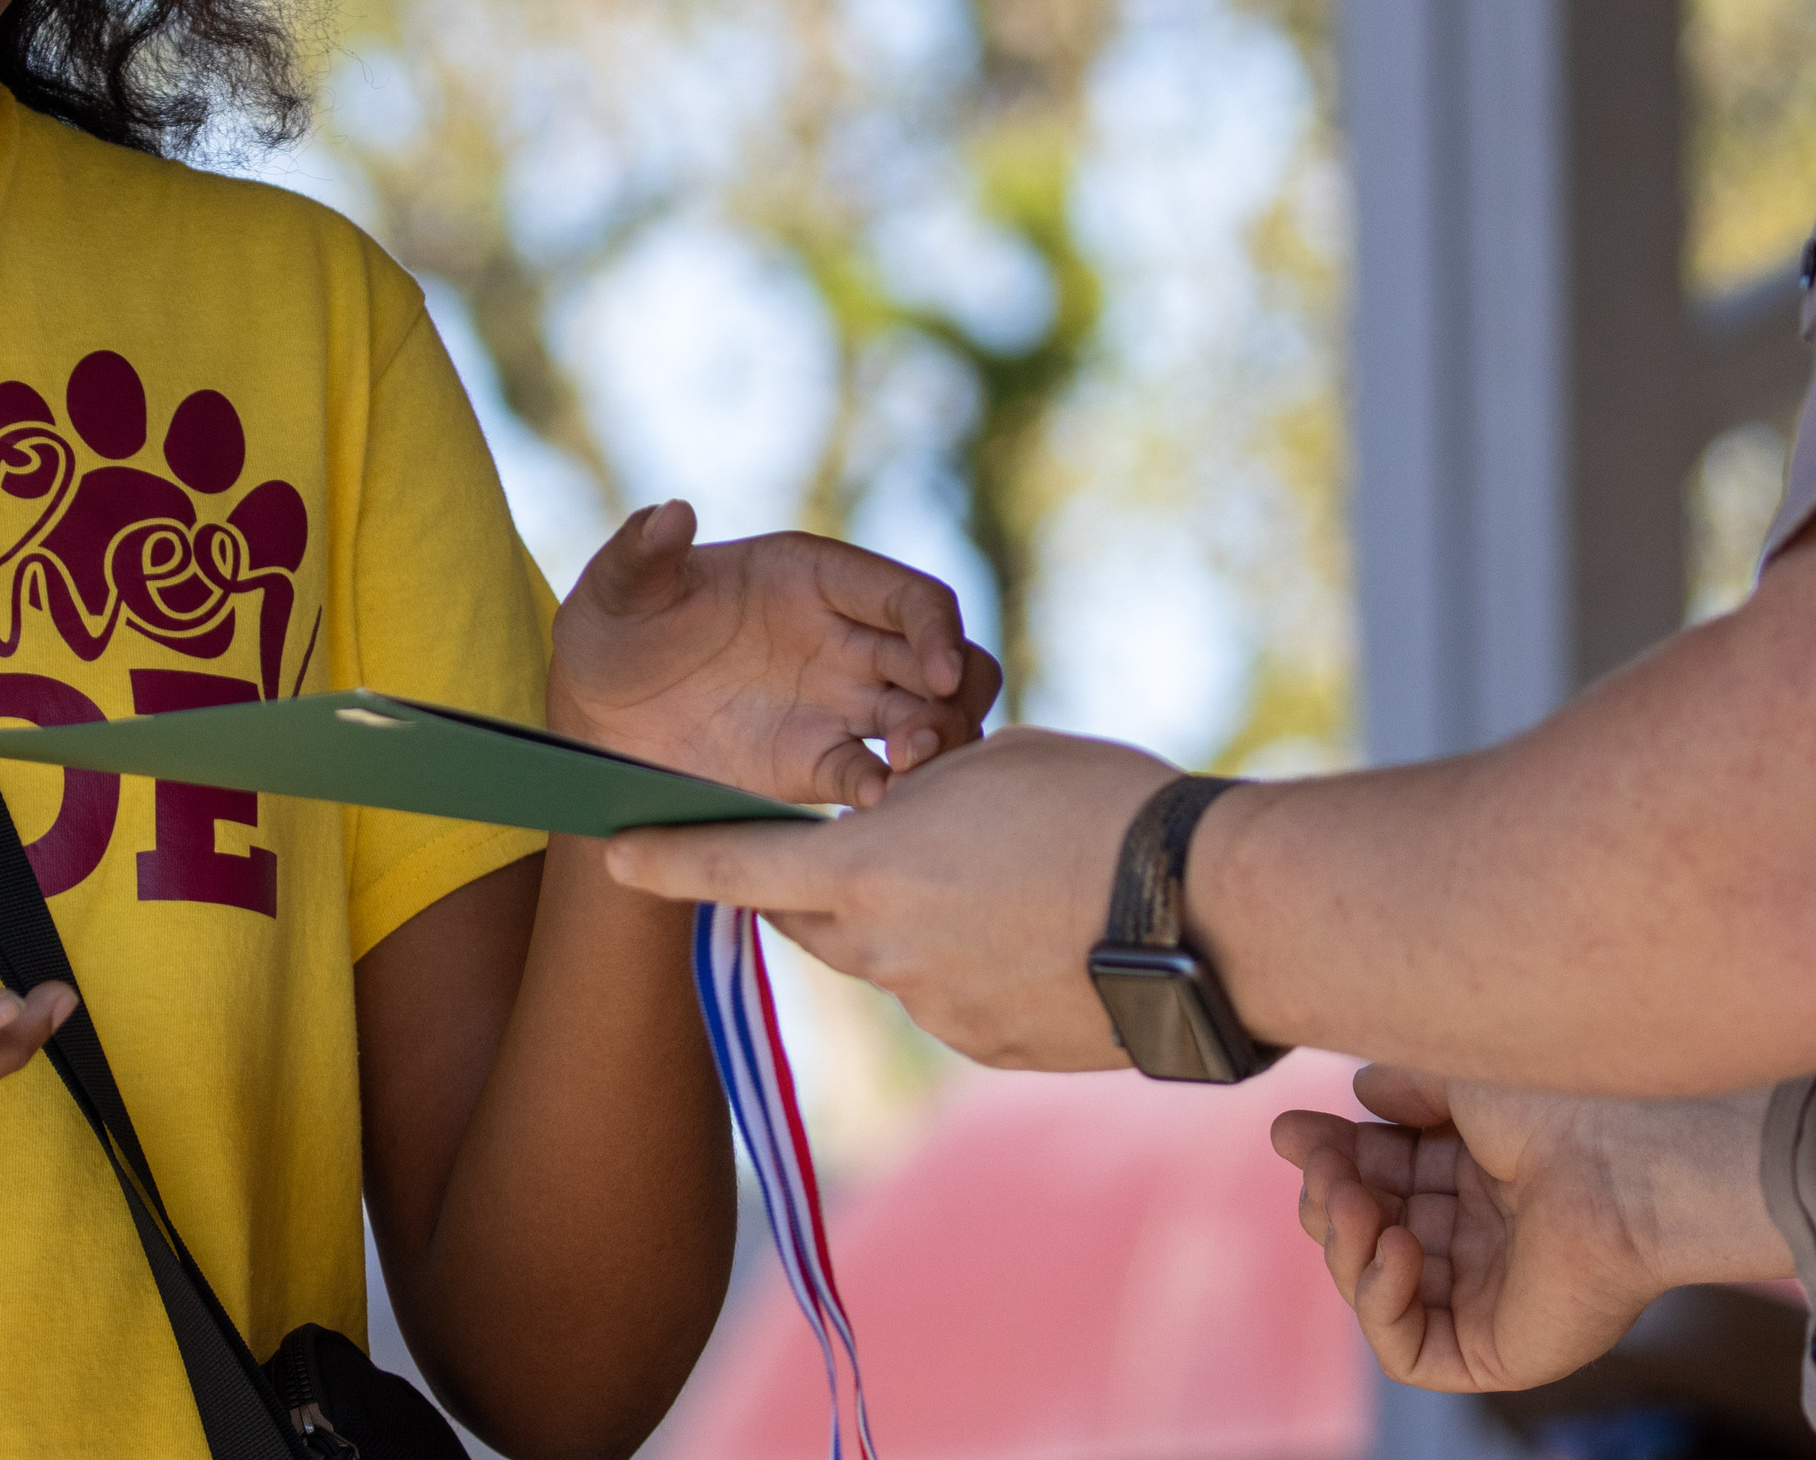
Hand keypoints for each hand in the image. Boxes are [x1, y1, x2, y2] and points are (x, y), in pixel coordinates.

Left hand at [549, 500, 1003, 806]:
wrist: (596, 715)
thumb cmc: (613, 629)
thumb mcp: (616, 589)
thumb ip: (642, 553)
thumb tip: (671, 511)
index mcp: (817, 579)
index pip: (909, 597)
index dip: (936, 631)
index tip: (936, 674)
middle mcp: (846, 639)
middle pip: (945, 660)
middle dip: (955, 697)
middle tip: (929, 738)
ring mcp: (840, 703)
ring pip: (929, 719)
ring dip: (937, 745)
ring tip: (908, 773)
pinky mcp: (818, 762)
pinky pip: (871, 775)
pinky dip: (884, 793)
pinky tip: (869, 809)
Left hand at [603, 727, 1171, 1066]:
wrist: (1203, 916)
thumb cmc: (1099, 809)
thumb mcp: (991, 765)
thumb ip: (922, 798)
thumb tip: (910, 827)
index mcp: (864, 870)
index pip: (733, 867)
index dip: (667, 858)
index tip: (612, 854)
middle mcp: (880, 952)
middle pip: (810, 920)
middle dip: (821, 886)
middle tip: (879, 844)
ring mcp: (933, 1011)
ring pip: (888, 960)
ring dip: (917, 923)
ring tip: (1011, 881)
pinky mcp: (987, 1050)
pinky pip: (950, 1000)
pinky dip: (973, 967)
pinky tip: (1044, 934)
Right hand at [1272, 1069, 1787, 1394]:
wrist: (1626, 1158)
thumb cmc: (1561, 1108)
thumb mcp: (1460, 1080)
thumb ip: (1402, 1088)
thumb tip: (1359, 1096)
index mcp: (1479, 1178)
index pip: (1378, 1178)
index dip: (1330, 1157)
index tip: (1290, 1130)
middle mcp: (1481, 1240)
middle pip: (1365, 1234)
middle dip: (1329, 1198)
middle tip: (1325, 1166)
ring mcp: (1487, 1299)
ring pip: (1373, 1290)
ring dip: (1345, 1244)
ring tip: (1355, 1201)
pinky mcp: (1497, 1351)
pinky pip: (1408, 1349)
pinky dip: (1380, 1301)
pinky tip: (1395, 1247)